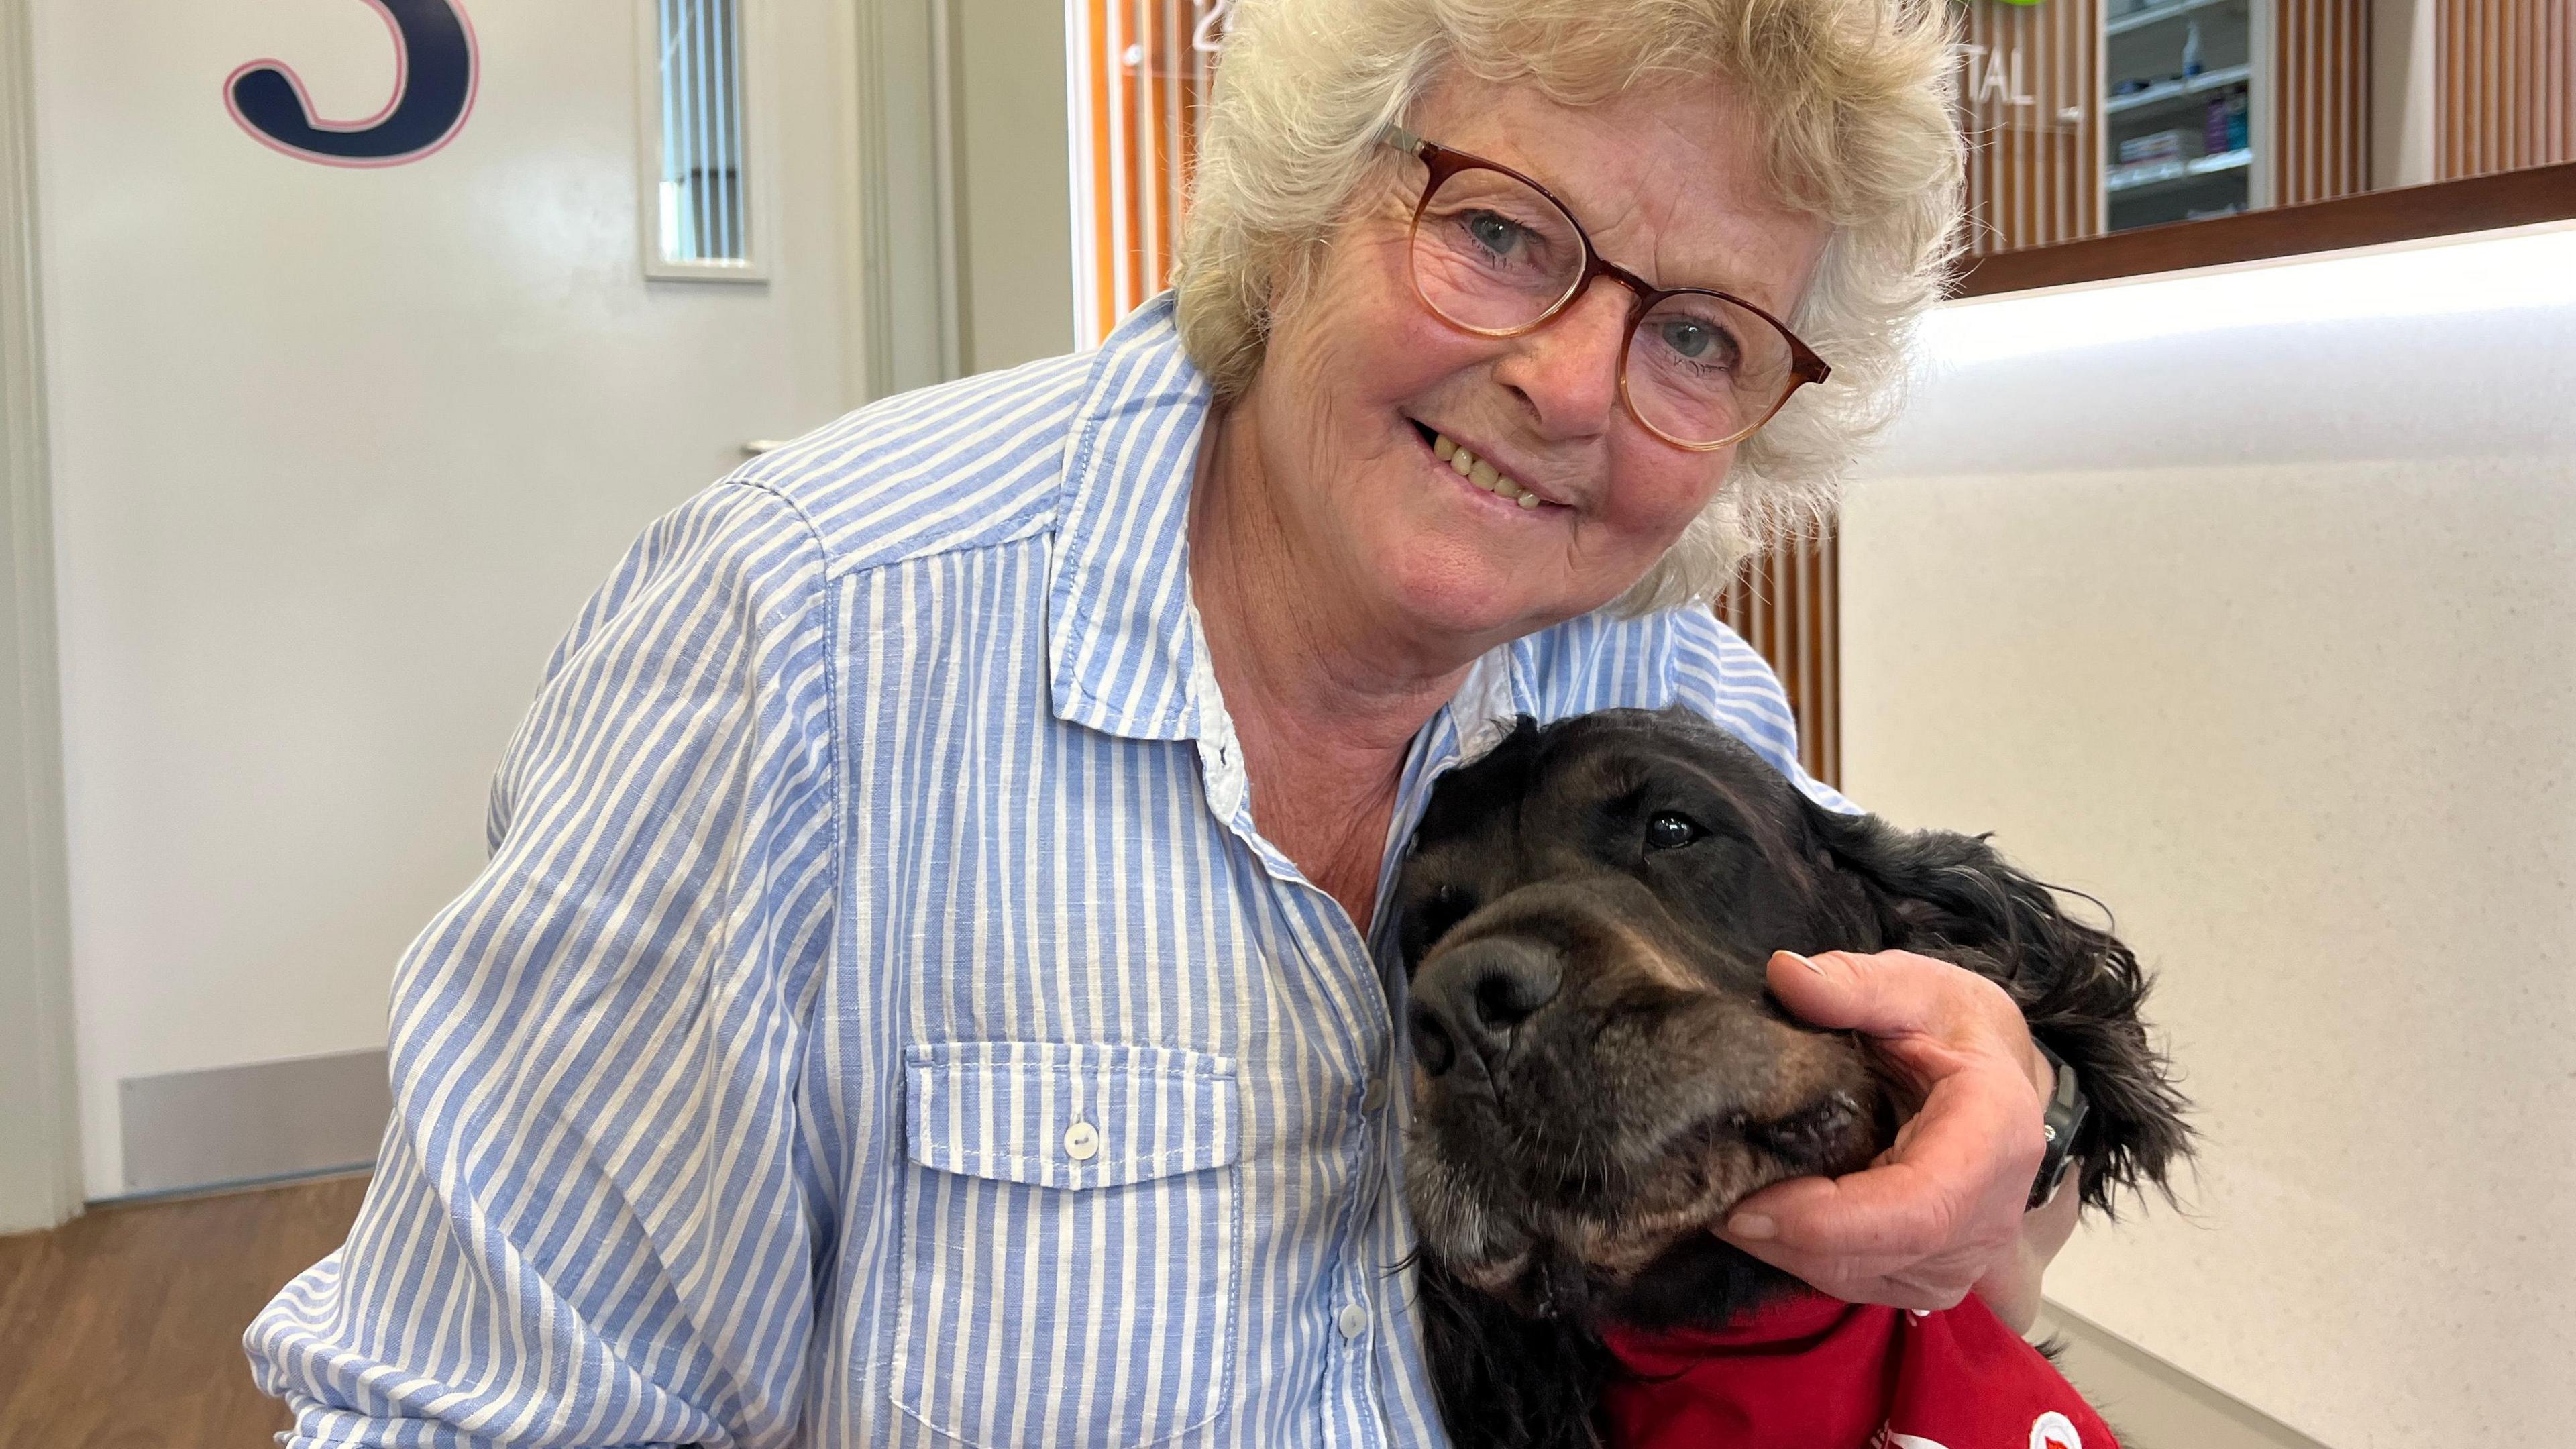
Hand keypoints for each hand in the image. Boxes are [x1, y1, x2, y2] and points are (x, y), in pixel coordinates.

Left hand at [1714, 949, 2055, 1316]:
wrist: (1999, 1077)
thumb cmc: (1956, 1029)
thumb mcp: (1915, 986)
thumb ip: (1854, 983)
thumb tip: (1786, 974)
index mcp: (1995, 1138)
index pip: (1915, 1210)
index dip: (1827, 1221)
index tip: (1745, 1207)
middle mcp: (1989, 1216)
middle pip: (1876, 1256)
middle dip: (1783, 1237)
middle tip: (1707, 1196)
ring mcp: (1963, 1258)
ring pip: (1860, 1279)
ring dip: (1785, 1251)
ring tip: (1724, 1201)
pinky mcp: (1931, 1275)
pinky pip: (1859, 1283)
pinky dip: (1803, 1257)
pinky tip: (1765, 1217)